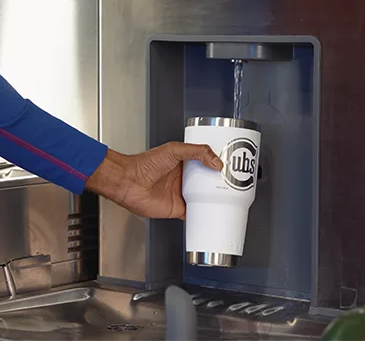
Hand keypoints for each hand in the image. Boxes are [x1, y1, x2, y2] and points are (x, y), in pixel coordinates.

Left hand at [85, 142, 223, 219]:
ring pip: (203, 198)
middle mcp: (183, 178)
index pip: (205, 163)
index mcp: (183, 162)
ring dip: (214, 199)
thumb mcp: (174, 150)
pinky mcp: (177, 208)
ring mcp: (181, 194)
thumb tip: (216, 162)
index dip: (217, 164)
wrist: (129, 182)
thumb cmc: (144, 164)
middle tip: (235, 183)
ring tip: (231, 199)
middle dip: (220, 184)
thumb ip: (196, 152)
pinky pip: (194, 213)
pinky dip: (203, 215)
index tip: (230, 165)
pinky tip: (213, 214)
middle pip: (207, 182)